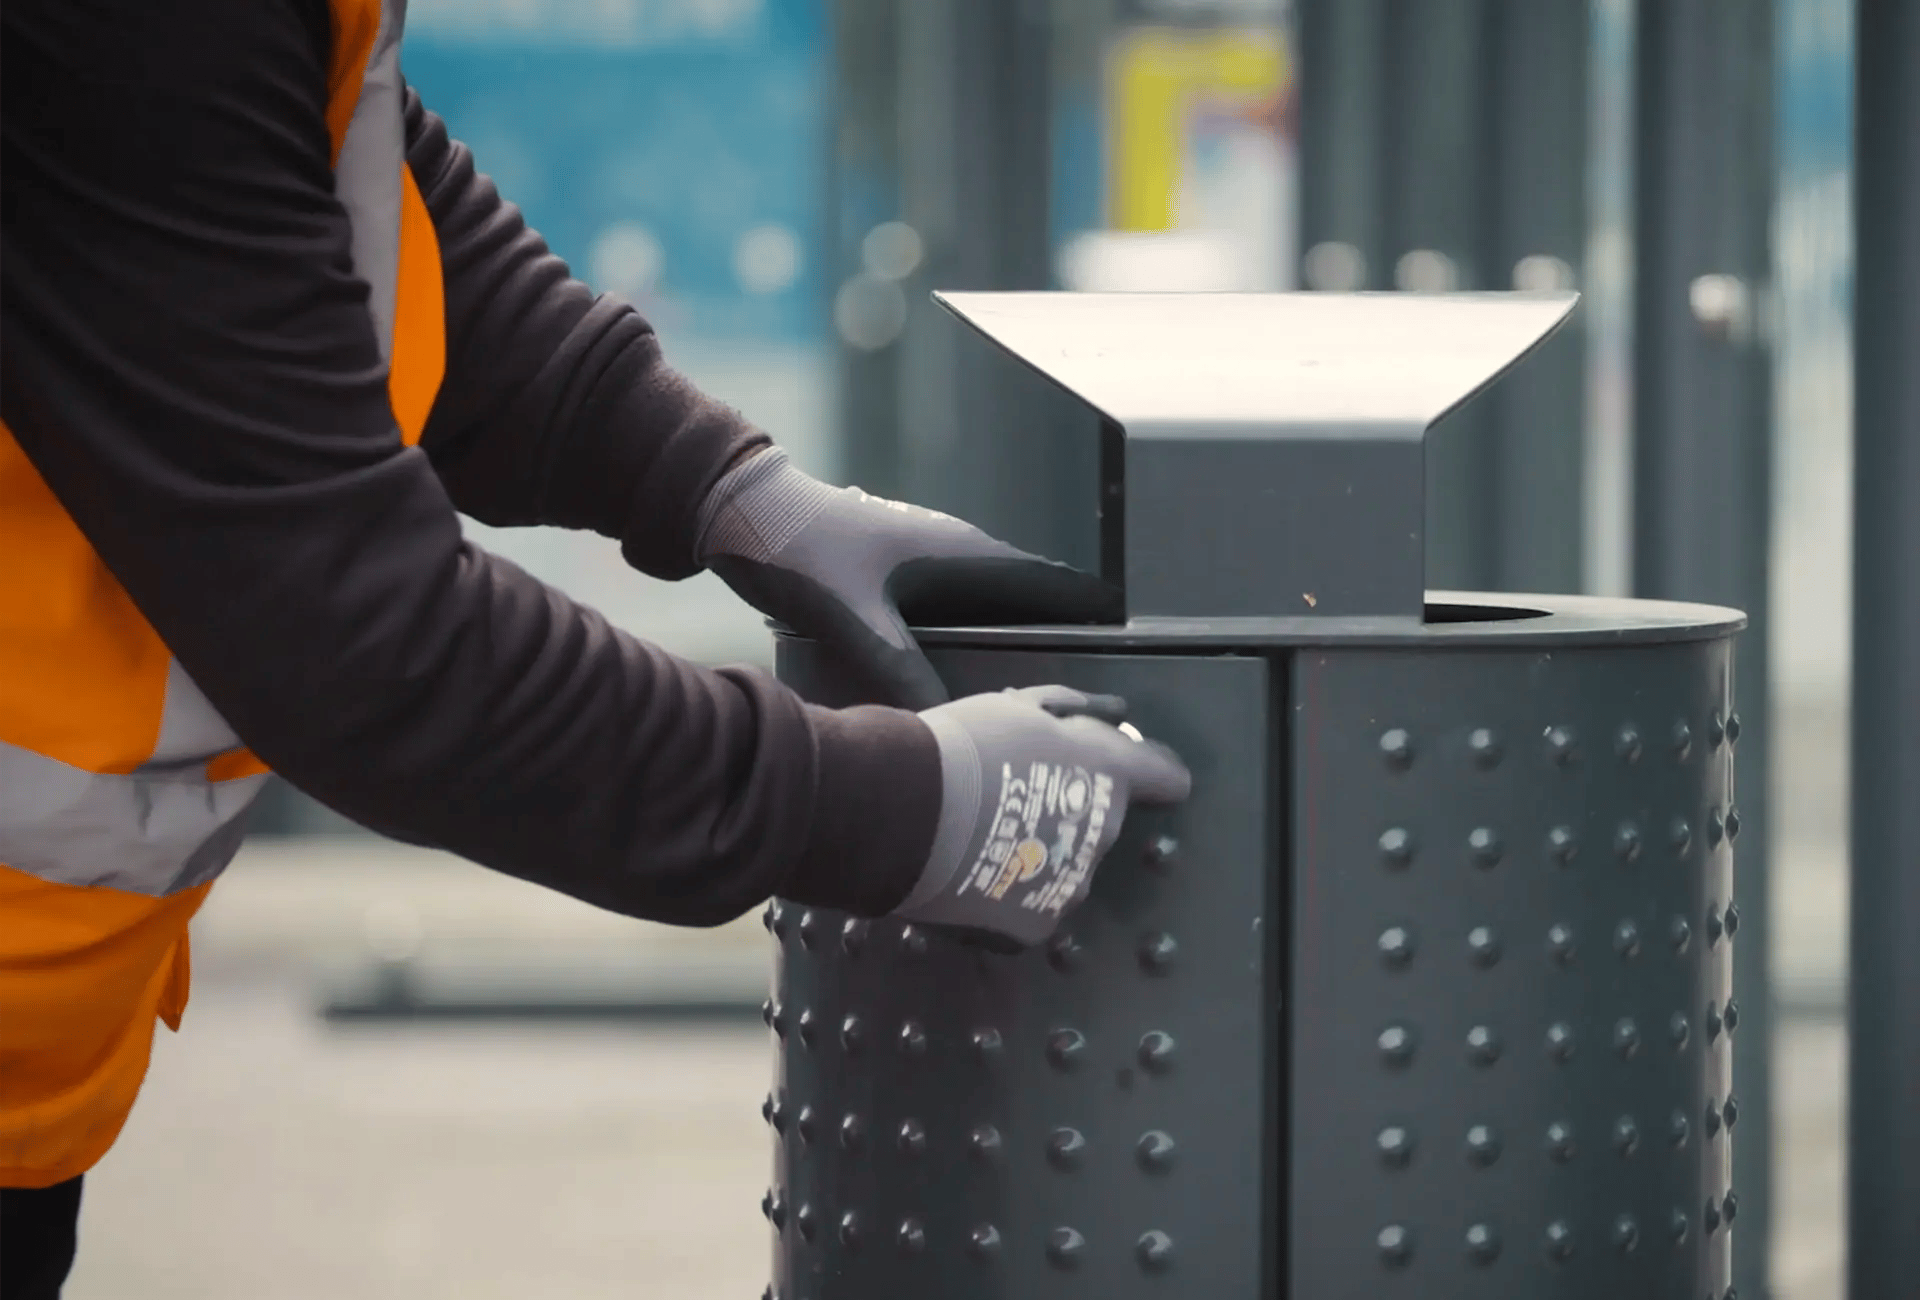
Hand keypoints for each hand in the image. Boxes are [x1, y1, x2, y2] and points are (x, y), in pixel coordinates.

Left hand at [695, 449, 1119, 708]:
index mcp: (963, 552)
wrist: (744, 511)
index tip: (1134, 660)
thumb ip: (899, 668)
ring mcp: (932, 568)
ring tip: (1052, 707)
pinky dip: (980, 651)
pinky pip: (962, 622)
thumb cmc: (799, 548)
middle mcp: (958, 556)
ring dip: (1025, 650)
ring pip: (998, 616)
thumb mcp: (852, 615)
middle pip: (1034, 606)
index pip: (1054, 585)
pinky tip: (973, 693)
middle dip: (1070, 648)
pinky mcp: (903, 584)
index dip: (1096, 619)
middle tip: (1102, 705)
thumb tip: (950, 724)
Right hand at [892, 685, 1190, 948]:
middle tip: (1013, 799)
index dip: (1152, 773)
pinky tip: (972, 876)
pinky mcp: (1036, 926)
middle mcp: (1103, 834)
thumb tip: (1111, 715)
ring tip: (983, 842)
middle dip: (1070, 812)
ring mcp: (1071, 886)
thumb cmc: (965, 746)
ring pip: (1068, 869)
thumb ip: (1071, 709)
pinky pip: (1032, 906)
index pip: (1167, 779)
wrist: (906, 812)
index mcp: (1108, 774)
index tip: (1127, 773)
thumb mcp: (1019, 705)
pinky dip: (1010, 893)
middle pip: (1101, 824)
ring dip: (1041, 856)